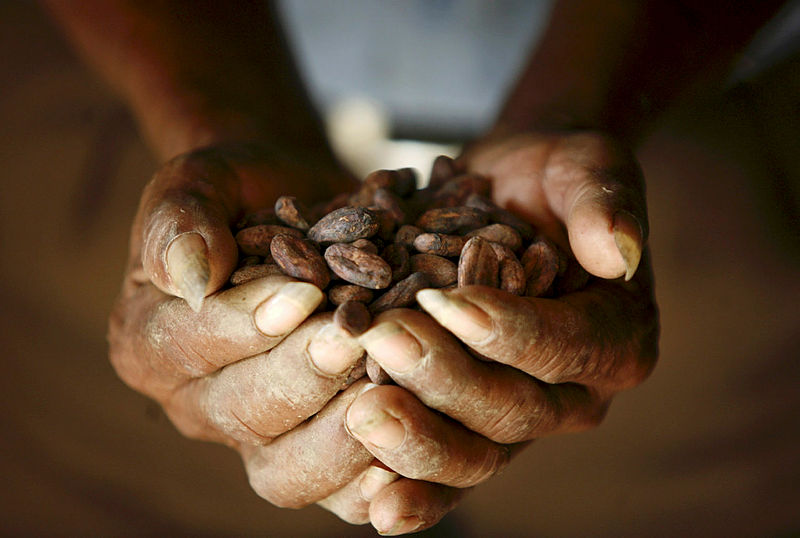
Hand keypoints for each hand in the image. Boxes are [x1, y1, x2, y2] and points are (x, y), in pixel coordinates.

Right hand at [107, 142, 461, 528]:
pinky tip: (410, 455)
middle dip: (305, 374)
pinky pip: (339, 493)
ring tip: (394, 386)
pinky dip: (374, 483)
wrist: (298, 209)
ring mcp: (260, 438)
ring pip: (291, 472)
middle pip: (247, 412)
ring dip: (346, 436)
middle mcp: (200, 403)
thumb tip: (192, 276)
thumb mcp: (201, 181)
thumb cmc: (243, 192)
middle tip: (356, 337)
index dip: (247, 323)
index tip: (303, 293)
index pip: (192, 343)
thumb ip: (181, 219)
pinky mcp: (316, 453)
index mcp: (151, 343)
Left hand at [344, 131, 658, 531]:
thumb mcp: (586, 169)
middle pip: (514, 411)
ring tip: (362, 414)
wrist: (508, 193)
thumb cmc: (552, 178)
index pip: (565, 348)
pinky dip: (412, 492)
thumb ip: (603, 204)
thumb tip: (618, 250)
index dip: (509, 332)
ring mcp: (517, 417)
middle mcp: (572, 394)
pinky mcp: (469, 426)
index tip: (446, 300)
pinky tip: (372, 503)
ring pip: (476, 456)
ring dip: (418, 441)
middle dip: (445, 380)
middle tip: (382, 339)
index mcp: (615, 340)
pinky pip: (445, 473)